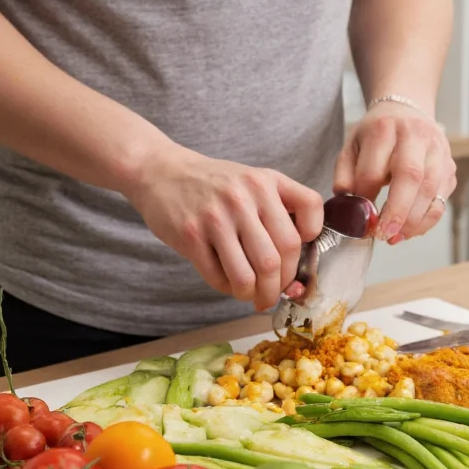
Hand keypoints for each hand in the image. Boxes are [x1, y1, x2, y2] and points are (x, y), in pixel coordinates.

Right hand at [127, 143, 323, 310]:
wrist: (162, 172)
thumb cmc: (215, 185)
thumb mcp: (254, 180)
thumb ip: (281, 209)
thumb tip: (297, 265)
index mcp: (266, 182)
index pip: (306, 218)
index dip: (307, 250)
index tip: (297, 263)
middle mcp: (243, 197)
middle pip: (277, 257)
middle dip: (278, 286)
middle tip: (272, 294)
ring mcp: (216, 217)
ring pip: (249, 275)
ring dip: (253, 295)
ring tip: (251, 295)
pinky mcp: (191, 235)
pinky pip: (218, 277)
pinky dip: (227, 288)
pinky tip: (228, 282)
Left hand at [333, 101, 456, 243]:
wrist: (407, 111)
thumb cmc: (377, 134)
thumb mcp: (352, 146)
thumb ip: (345, 175)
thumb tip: (346, 205)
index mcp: (384, 129)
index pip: (374, 169)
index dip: (366, 198)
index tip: (360, 218)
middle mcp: (415, 136)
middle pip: (410, 176)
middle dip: (396, 211)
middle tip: (383, 234)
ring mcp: (437, 151)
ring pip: (431, 190)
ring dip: (413, 220)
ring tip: (395, 238)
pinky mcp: (450, 167)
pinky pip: (442, 199)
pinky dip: (427, 220)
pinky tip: (410, 231)